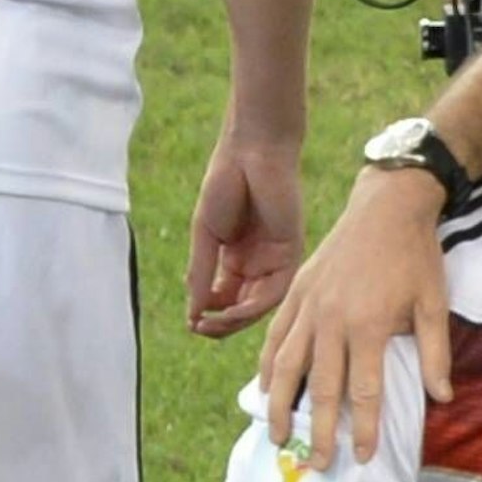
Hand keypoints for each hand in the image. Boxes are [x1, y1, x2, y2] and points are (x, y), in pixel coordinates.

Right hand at [188, 137, 304, 336]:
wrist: (251, 151)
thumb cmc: (225, 184)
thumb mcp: (206, 235)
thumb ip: (200, 272)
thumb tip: (192, 313)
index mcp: (237, 257)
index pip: (226, 298)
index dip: (209, 314)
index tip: (191, 323)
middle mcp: (258, 262)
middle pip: (243, 306)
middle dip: (222, 322)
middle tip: (200, 330)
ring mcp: (275, 258)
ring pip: (259, 303)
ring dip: (235, 319)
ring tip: (210, 324)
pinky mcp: (291, 252)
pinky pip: (275, 289)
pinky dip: (252, 305)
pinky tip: (230, 311)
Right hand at [259, 167, 451, 467]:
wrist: (386, 208)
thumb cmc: (415, 258)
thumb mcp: (434, 304)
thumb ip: (435, 353)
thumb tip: (442, 398)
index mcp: (367, 325)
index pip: (364, 391)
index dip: (363, 428)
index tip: (362, 457)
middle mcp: (331, 320)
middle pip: (320, 388)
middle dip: (319, 430)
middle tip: (318, 465)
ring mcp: (308, 306)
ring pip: (287, 367)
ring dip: (281, 406)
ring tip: (279, 438)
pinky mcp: (295, 294)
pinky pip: (275, 338)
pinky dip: (268, 368)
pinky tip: (266, 391)